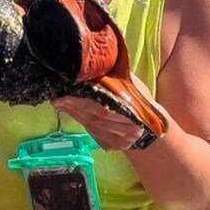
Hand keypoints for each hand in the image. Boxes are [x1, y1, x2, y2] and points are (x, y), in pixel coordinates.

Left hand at [53, 74, 167, 150]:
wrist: (152, 125)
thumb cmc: (141, 99)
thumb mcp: (133, 86)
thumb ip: (116, 78)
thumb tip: (97, 63)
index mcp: (134, 113)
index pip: (102, 109)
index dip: (82, 103)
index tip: (64, 96)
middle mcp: (127, 130)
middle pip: (94, 119)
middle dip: (74, 108)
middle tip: (57, 99)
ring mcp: (120, 141)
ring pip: (91, 127)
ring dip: (74, 114)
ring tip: (60, 102)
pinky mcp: (112, 146)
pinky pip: (93, 133)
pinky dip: (81, 121)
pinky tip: (71, 111)